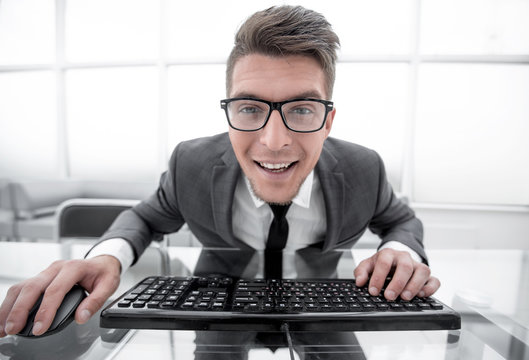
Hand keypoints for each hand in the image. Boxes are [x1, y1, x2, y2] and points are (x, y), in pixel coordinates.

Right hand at [0, 255, 120, 336]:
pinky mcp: (40, 277)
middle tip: (13, 329)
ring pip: (22, 287)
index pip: (55, 290)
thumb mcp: (109, 285)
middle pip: (33, 287)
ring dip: (10, 307)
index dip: (45, 310)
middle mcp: (57, 268)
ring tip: (2, 327)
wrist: (102, 261)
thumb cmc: (104, 273)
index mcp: (74, 267)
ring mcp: (47, 271)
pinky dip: (11, 303)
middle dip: (20, 310)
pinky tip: (6, 317)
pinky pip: (22, 289)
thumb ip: (96, 301)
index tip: (39, 328)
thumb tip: (81, 317)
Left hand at [354, 248, 439, 300]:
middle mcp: (405, 258)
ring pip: (422, 272)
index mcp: (389, 254)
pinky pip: (434, 280)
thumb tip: (360, 282)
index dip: (378, 277)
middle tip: (389, 296)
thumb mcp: (368, 265)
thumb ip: (361, 272)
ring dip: (414, 286)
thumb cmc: (382, 264)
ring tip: (405, 297)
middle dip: (397, 283)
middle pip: (405, 267)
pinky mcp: (428, 276)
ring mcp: (418, 266)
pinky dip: (430, 288)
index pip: (384, 263)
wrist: (395, 258)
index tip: (373, 291)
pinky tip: (421, 295)